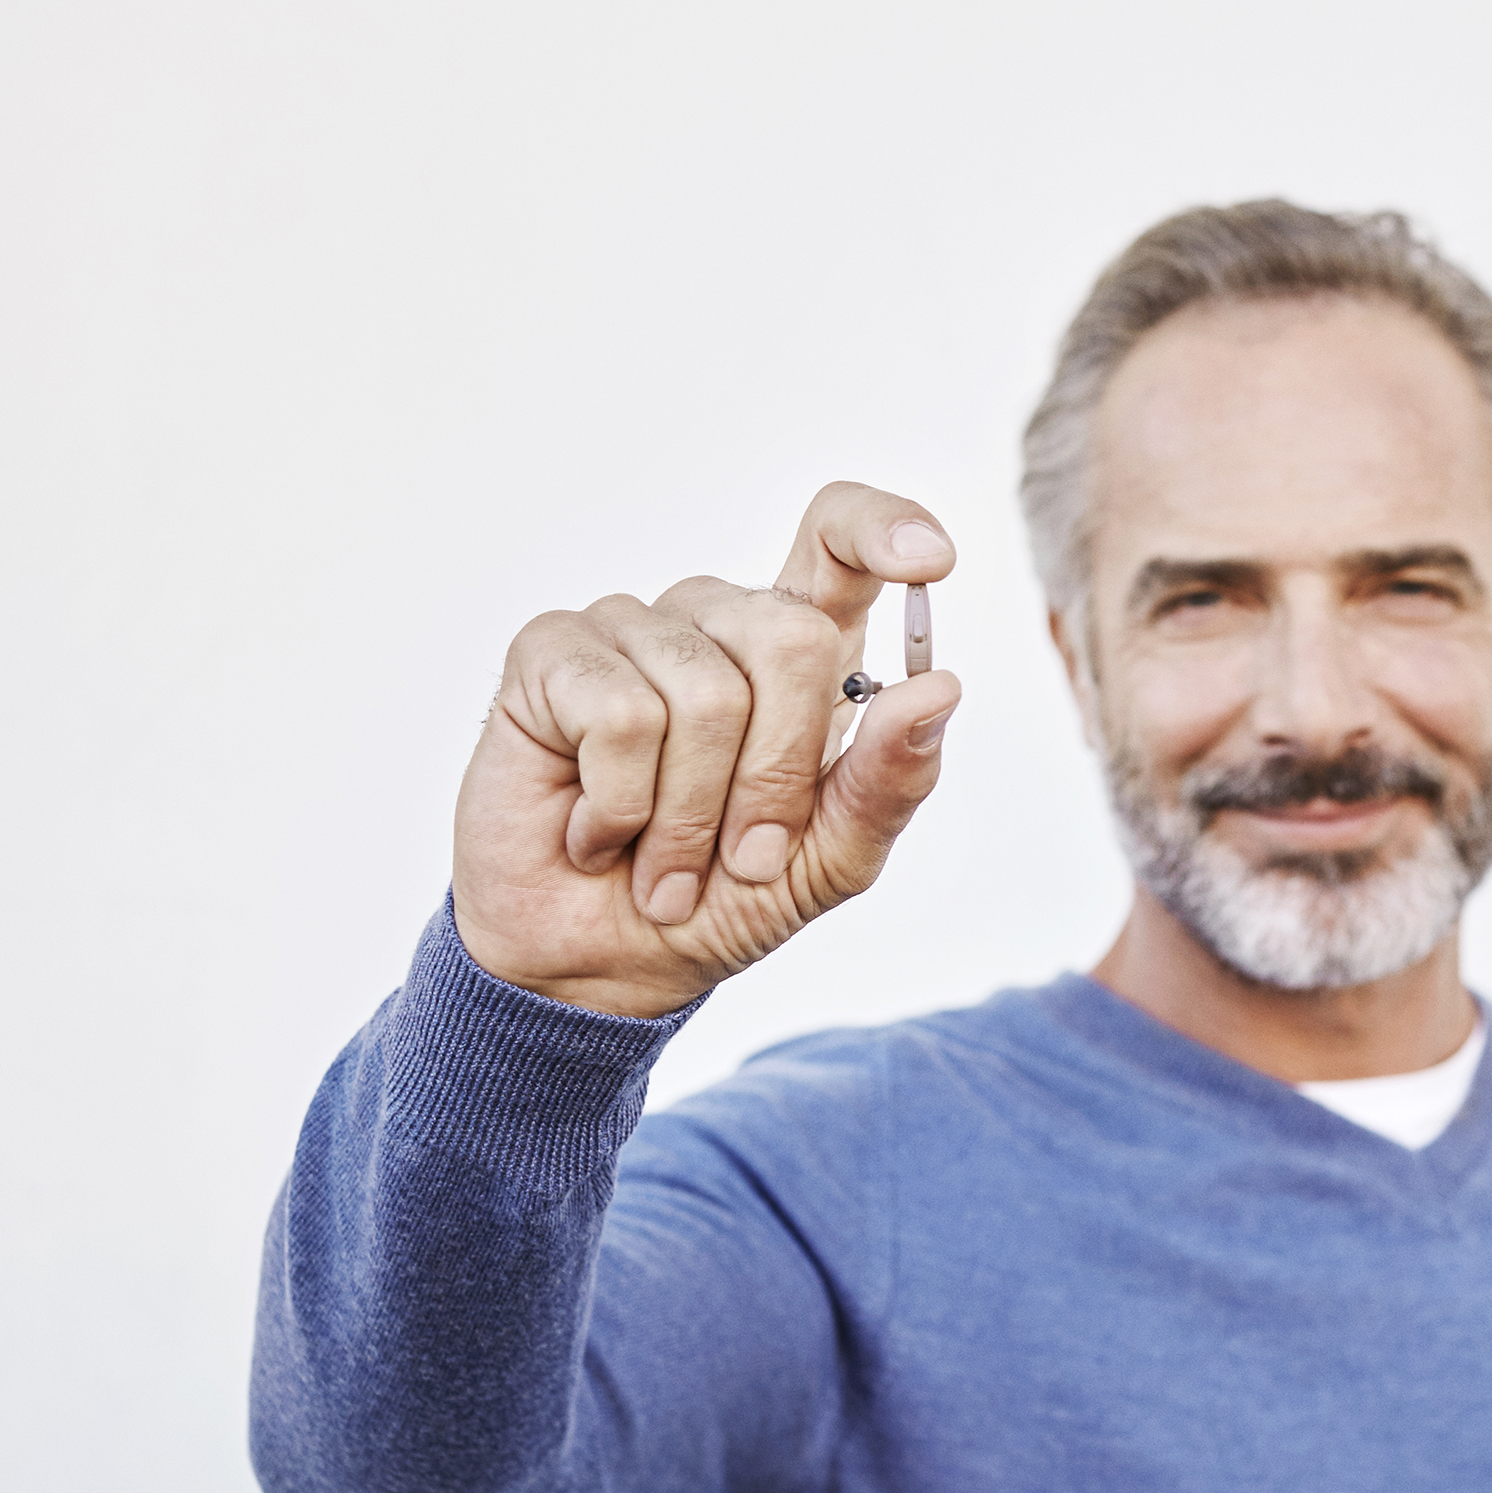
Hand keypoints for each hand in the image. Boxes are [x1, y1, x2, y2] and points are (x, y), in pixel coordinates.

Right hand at [449, 482, 961, 1015]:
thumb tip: (939, 690)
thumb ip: (890, 781)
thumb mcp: (831, 859)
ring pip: (706, 696)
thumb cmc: (721, 897)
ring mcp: (632, 627)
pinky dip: (620, 807)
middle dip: (777, 777)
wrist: (605, 964)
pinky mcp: (552, 651)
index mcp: (797, 650)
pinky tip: (597, 831)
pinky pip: (620, 717)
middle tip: (742, 855)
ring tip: (662, 861)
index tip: (933, 561)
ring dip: (691, 817)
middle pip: (792, 637)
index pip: (840, 540)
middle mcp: (717, 620)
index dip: (884, 528)